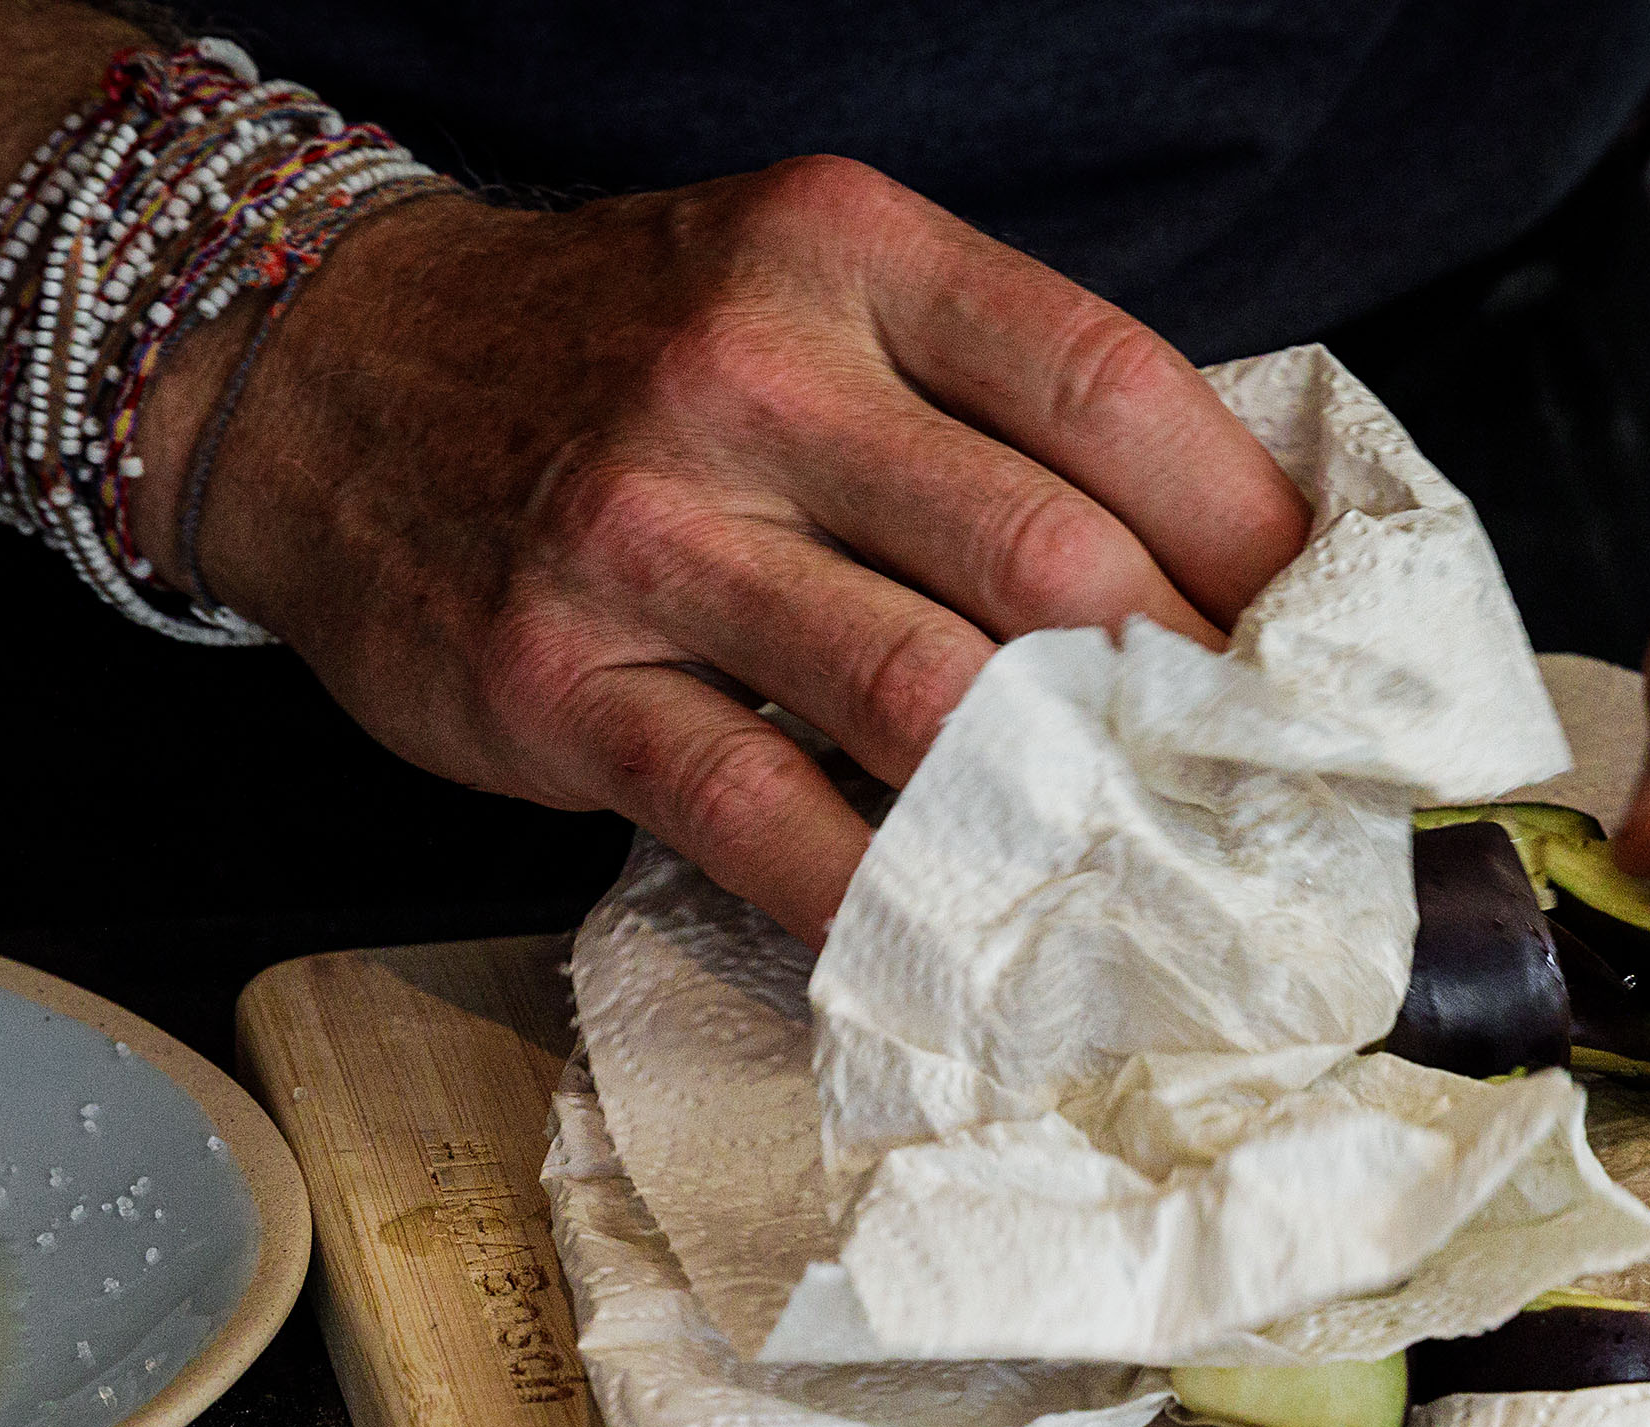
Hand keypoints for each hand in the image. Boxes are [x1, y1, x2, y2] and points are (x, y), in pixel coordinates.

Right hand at [135, 157, 1314, 938]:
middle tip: (1259, 798)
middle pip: (1045, 560)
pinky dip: (882, 900)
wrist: (322, 371)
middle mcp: (756, 373)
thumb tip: (1195, 563)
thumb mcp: (799, 287)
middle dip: (1184, 702)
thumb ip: (972, 396)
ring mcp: (651, 530)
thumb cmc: (606, 350)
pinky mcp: (564, 679)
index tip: (1327, 645)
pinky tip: (963, 948)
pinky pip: (762, 814)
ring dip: (1062, 813)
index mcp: (850, 255)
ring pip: (923, 696)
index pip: (1110, 391)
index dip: (1250, 535)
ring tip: (1155, 887)